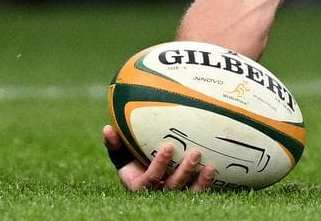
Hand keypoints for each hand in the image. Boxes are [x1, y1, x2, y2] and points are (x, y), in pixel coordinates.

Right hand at [102, 125, 216, 191]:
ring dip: (198, 177)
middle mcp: (158, 191)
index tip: (167, 147)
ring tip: (207, 161)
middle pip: (172, 187)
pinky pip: (199, 190)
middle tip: (194, 152)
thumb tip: (107, 129)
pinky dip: (206, 181)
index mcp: (140, 184)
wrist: (146, 169)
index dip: (159, 165)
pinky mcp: (188, 191)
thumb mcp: (122, 153)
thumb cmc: (133, 160)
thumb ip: (115, 144)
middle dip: (184, 171)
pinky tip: (212, 167)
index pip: (150, 179)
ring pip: (187, 190)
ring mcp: (174, 192)